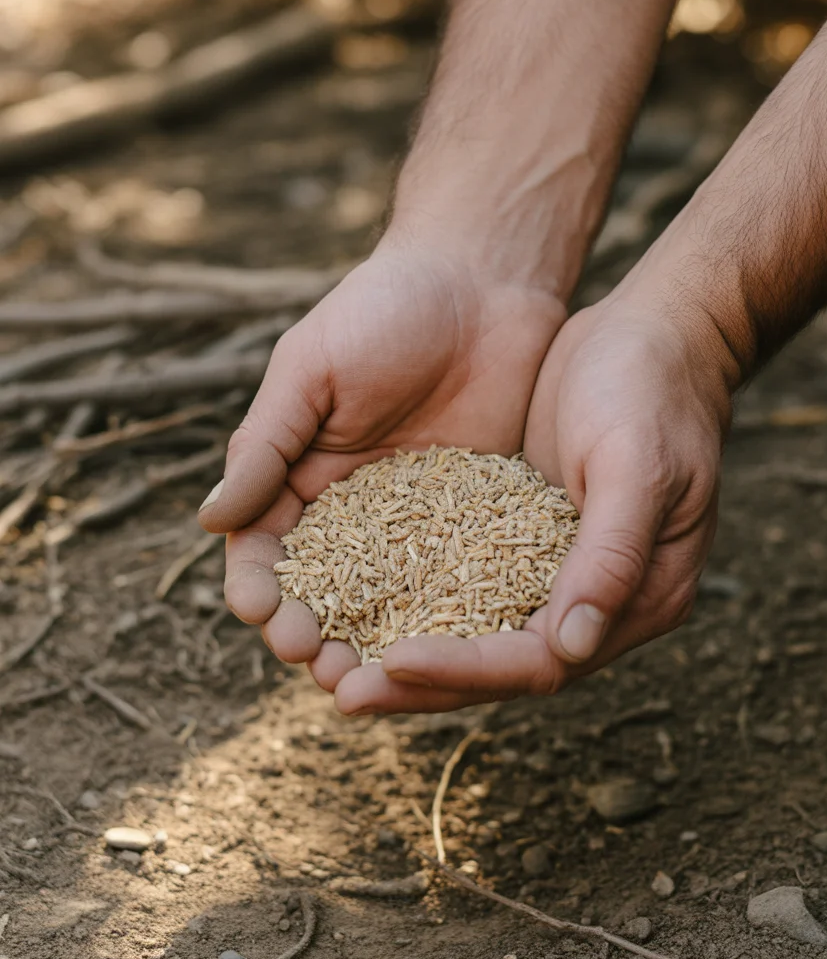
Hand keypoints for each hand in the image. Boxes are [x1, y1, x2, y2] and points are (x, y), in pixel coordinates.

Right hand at [198, 232, 565, 689]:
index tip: (260, 613)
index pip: (264, 546)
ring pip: (384, 600)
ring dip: (369, 642)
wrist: (484, 280)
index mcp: (297, 472)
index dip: (257, 584)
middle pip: (321, 589)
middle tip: (314, 662)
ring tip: (367, 679)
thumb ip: (265, 445)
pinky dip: (443, 618)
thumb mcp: (312, 371)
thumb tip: (211, 522)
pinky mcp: (476, 518)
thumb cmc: (384, 310)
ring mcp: (415, 520)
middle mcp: (351, 507)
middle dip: (309, 629)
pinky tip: (445, 650)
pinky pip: (455, 580)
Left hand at [333, 267, 734, 712]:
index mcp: (640, 598)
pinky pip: (464, 585)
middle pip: (499, 664)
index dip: (465, 669)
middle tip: (342, 693)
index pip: (540, 661)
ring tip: (331, 663)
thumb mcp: (637, 467)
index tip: (391, 662)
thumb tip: (570, 647)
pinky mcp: (523, 539)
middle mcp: (596, 601)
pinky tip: (356, 599)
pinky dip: (415, 599)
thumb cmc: (652, 390)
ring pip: (475, 632)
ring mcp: (558, 574)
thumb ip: (610, 556)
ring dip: (408, 650)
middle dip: (421, 683)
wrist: (651, 333)